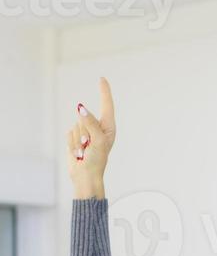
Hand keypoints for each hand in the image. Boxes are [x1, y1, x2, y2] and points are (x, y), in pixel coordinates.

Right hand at [66, 76, 115, 190]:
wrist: (85, 177)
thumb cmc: (97, 161)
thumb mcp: (98, 141)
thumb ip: (90, 123)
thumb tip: (81, 108)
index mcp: (108, 128)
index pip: (106, 106)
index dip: (104, 92)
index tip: (102, 79)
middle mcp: (97, 128)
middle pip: (84, 117)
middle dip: (84, 131)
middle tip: (88, 146)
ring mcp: (86, 133)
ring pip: (75, 124)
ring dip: (78, 140)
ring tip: (84, 151)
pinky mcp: (75, 138)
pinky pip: (69, 132)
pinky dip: (71, 143)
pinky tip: (77, 152)